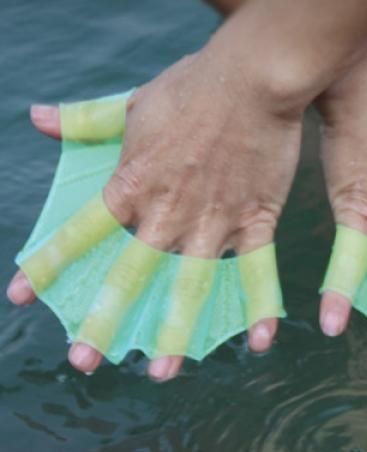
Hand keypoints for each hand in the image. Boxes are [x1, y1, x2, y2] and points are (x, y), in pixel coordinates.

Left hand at [7, 42, 304, 380]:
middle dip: (103, 320)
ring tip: (160, 373)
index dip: (47, 266)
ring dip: (173, 333)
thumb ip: (87, 119)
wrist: (251, 79)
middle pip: (130, 275)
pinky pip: (256, 271)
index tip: (21, 296)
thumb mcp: (134, 103)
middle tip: (83, 360)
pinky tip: (258, 343)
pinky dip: (258, 308)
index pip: (81, 233)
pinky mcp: (255, 220)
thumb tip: (35, 117)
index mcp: (133, 183)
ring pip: (190, 287)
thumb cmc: (193, 86)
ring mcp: (213, 221)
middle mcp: (167, 212)